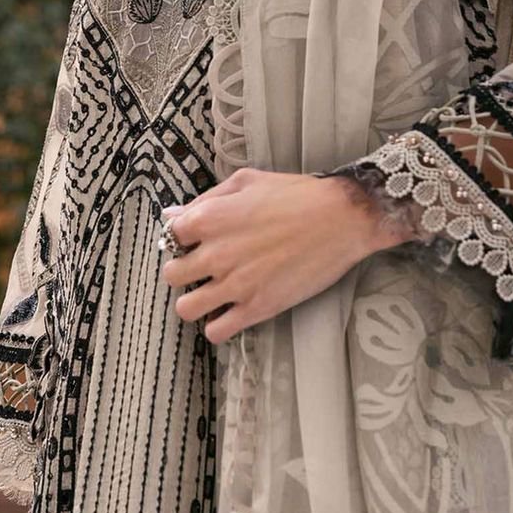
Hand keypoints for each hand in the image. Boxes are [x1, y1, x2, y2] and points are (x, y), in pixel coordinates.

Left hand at [159, 167, 413, 345]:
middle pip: (172, 274)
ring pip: (186, 308)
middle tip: (204, 268)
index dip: (182, 238)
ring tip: (213, 294)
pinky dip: (218, 325)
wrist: (342, 218)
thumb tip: (173, 215)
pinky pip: (216, 331)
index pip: (169, 236)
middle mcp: (216, 253)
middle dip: (184, 270)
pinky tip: (230, 312)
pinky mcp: (257, 308)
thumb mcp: (247, 181)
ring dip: (195, 301)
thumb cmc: (295, 193)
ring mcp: (235, 284)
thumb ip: (206, 198)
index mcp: (210, 218)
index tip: (196, 240)